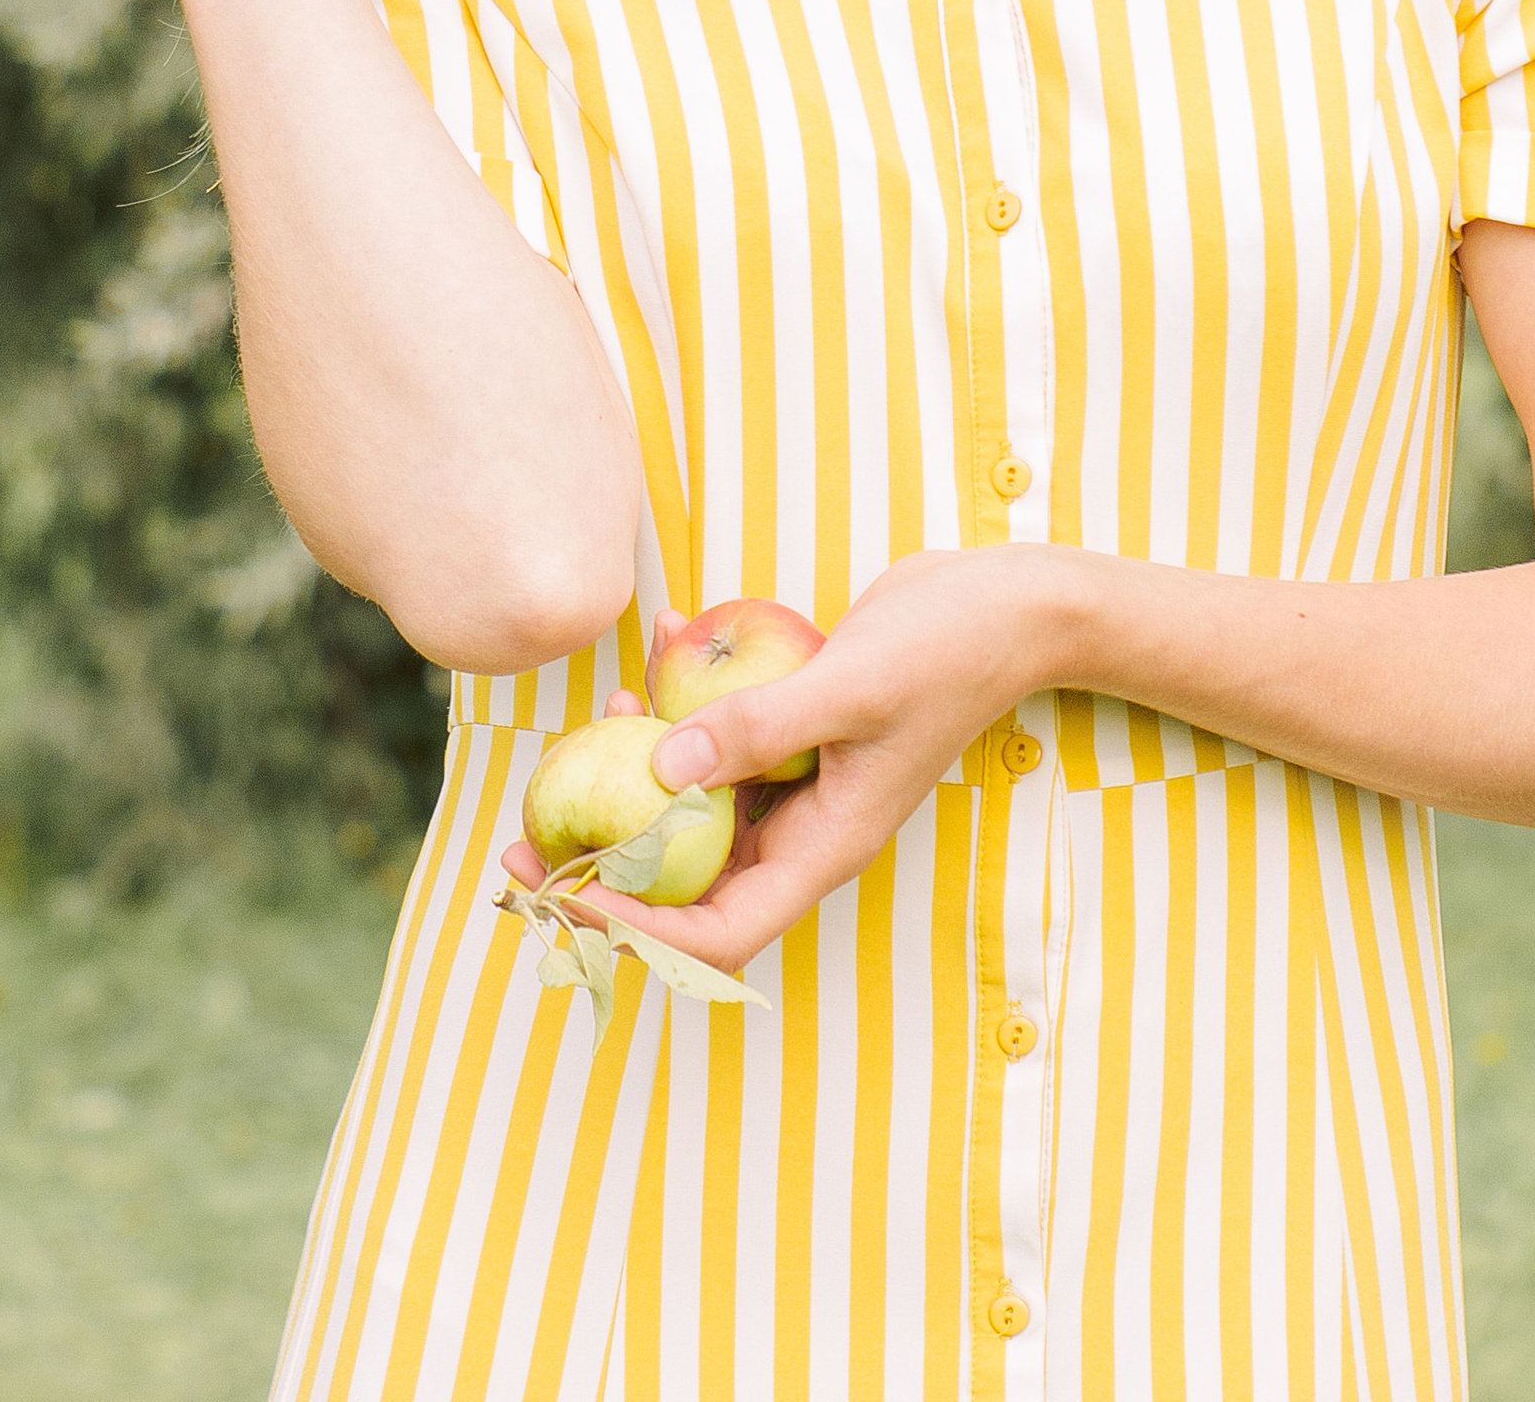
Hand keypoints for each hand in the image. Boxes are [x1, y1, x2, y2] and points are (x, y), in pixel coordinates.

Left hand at [498, 553, 1078, 975]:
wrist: (1010, 603)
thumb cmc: (947, 648)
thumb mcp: (850, 686)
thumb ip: (757, 728)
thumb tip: (656, 771)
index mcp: (825, 847)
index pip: (718, 932)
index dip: (636, 930)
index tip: (564, 894)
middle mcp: (806, 830)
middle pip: (691, 887)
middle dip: (608, 872)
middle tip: (524, 842)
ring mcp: (801, 784)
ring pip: (696, 814)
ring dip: (635, 784)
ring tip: (588, 728)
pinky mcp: (797, 734)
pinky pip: (720, 749)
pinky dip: (678, 716)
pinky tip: (655, 653)